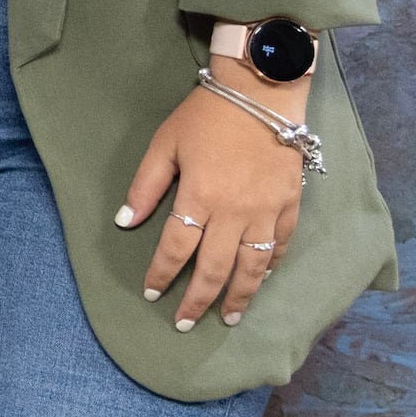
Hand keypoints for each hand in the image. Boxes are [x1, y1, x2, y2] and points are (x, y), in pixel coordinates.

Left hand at [116, 62, 310, 330]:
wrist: (261, 92)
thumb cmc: (206, 115)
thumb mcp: (165, 143)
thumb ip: (146, 185)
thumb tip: (126, 222)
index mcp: (199, 197)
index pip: (176, 248)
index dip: (162, 275)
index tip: (152, 295)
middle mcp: (234, 212)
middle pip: (215, 268)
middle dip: (199, 300)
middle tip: (186, 324)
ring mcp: (266, 211)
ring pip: (252, 267)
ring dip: (240, 296)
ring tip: (229, 318)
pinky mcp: (289, 204)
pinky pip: (280, 245)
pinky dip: (270, 267)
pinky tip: (260, 280)